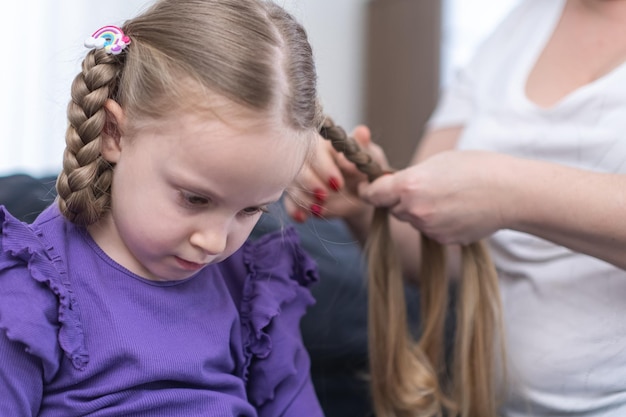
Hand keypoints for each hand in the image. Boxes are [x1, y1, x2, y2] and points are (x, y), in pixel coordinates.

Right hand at [285, 125, 387, 223]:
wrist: (362, 194)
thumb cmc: (365, 169)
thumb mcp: (369, 157)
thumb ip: (362, 147)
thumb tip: (362, 132)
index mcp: (323, 143)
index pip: (315, 149)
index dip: (324, 167)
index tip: (337, 183)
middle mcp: (306, 158)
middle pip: (298, 167)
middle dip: (310, 183)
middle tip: (324, 196)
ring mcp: (299, 178)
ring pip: (292, 185)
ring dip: (304, 199)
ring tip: (318, 209)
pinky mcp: (297, 196)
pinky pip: (289, 203)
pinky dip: (294, 211)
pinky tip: (303, 217)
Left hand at [358, 150, 514, 244]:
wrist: (510, 192)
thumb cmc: (476, 168)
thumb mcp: (436, 163)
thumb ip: (409, 177)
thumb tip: (394, 187)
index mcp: (409, 185)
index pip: (373, 194)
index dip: (369, 190)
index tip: (368, 188)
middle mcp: (414, 210)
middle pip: (392, 208)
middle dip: (399, 199)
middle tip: (423, 186)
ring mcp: (428, 228)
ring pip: (411, 219)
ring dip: (419, 210)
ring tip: (447, 196)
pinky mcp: (443, 240)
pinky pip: (430, 230)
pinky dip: (436, 222)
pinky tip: (457, 210)